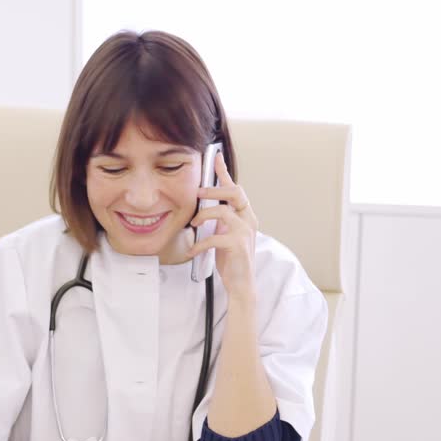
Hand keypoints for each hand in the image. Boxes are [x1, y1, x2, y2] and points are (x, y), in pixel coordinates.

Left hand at [189, 151, 257, 301]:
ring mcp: (244, 231)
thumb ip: (219, 220)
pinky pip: (214, 237)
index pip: (235, 188)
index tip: (215, 157)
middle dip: (214, 190)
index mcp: (244, 215)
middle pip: (234, 192)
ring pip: (222, 211)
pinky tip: (192, 251)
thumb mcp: (224, 233)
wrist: (241, 283)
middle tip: (198, 192)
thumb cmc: (232, 259)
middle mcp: (248, 220)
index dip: (225, 172)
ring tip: (193, 225)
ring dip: (203, 216)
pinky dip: (199, 244)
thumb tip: (203, 208)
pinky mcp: (237, 244)